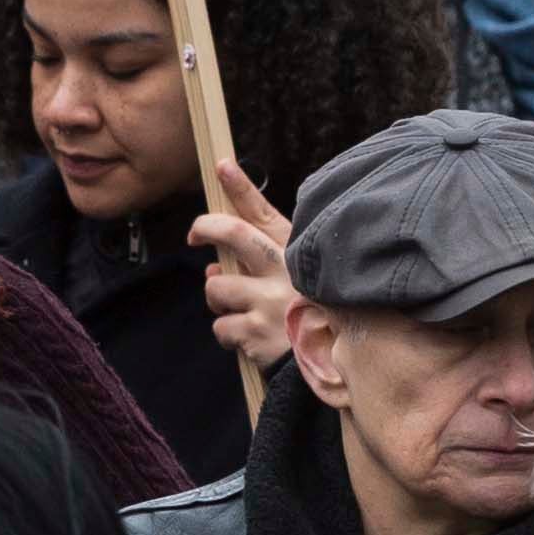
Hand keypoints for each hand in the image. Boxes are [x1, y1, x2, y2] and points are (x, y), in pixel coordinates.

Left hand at [191, 159, 295, 368]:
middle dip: (206, 227)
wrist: (338, 369)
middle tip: (194, 235)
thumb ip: (259, 269)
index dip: (241, 187)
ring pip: (217, 289)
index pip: (265, 214)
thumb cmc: (315, 319)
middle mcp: (285, 274)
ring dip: (218, 300)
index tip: (222, 165)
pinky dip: (228, 334)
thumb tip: (213, 268)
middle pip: (233, 233)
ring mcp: (271, 304)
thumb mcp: (301, 282)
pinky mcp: (259, 335)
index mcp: (297, 257)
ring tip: (241, 311)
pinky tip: (251, 339)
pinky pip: (221, 328)